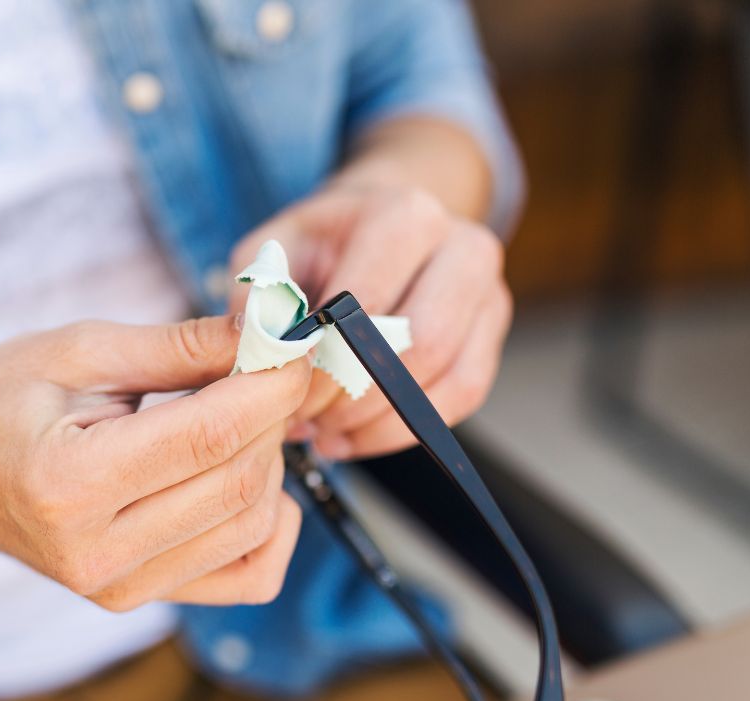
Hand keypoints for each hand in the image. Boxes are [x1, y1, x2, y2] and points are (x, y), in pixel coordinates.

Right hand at [0, 316, 310, 610]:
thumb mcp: (77, 349)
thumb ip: (178, 346)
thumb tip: (266, 333)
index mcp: (68, 484)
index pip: (208, 437)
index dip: (270, 386)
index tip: (294, 344)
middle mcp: (96, 552)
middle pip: (239, 482)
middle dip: (273, 415)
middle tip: (266, 366)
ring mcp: (119, 587)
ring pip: (251, 525)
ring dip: (270, 460)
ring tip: (237, 413)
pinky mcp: (137, 597)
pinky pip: (246, 575)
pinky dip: (270, 525)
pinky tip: (246, 479)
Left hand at [229, 182, 511, 459]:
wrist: (379, 227)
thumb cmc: (322, 243)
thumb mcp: (276, 248)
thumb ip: (261, 293)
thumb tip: (258, 342)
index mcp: (405, 216)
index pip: (370, 305)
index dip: (325, 360)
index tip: (285, 390)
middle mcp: (461, 246)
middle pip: (421, 343)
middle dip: (356, 396)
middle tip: (306, 419)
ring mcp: (487, 291)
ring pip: (447, 378)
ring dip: (378, 420)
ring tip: (325, 431)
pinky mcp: (491, 334)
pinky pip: (461, 397)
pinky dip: (403, 429)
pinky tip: (354, 436)